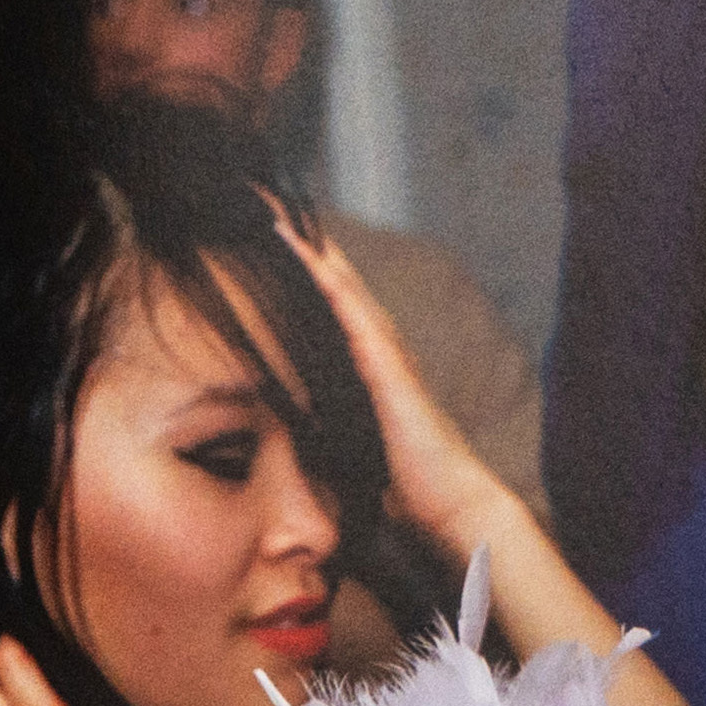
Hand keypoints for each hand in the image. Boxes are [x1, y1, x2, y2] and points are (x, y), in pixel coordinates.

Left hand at [270, 196, 509, 559]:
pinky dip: (320, 274)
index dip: (294, 264)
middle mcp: (377, 345)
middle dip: (294, 238)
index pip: (324, 300)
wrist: (451, 506)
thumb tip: (278, 418)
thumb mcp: (344, 443)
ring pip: (337, 281)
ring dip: (303, 244)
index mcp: (364, 361)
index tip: (256, 232)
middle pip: (330, 278)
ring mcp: (384, 350)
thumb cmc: (401, 484)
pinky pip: (347, 308)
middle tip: (254, 198)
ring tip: (266, 208)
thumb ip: (319, 420)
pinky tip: (295, 248)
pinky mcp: (385, 364)